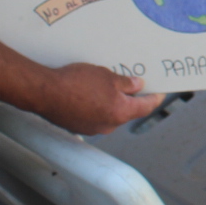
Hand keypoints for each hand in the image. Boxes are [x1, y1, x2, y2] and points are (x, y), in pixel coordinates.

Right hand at [38, 63, 160, 135]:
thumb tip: (137, 86)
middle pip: (127, 112)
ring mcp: (92, 128)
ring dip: (110, 102)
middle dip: (129, 99)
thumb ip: (126, 84)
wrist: (44, 93)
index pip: (145, 108)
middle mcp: (108, 125)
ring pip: (109, 114)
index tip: (160, 93)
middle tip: (131, 84)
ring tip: (104, 85)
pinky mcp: (78, 126)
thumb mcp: (106, 76)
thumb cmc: (76, 83)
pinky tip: (88, 93)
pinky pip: (93, 115)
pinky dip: (95, 106)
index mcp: (120, 113)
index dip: (154, 98)